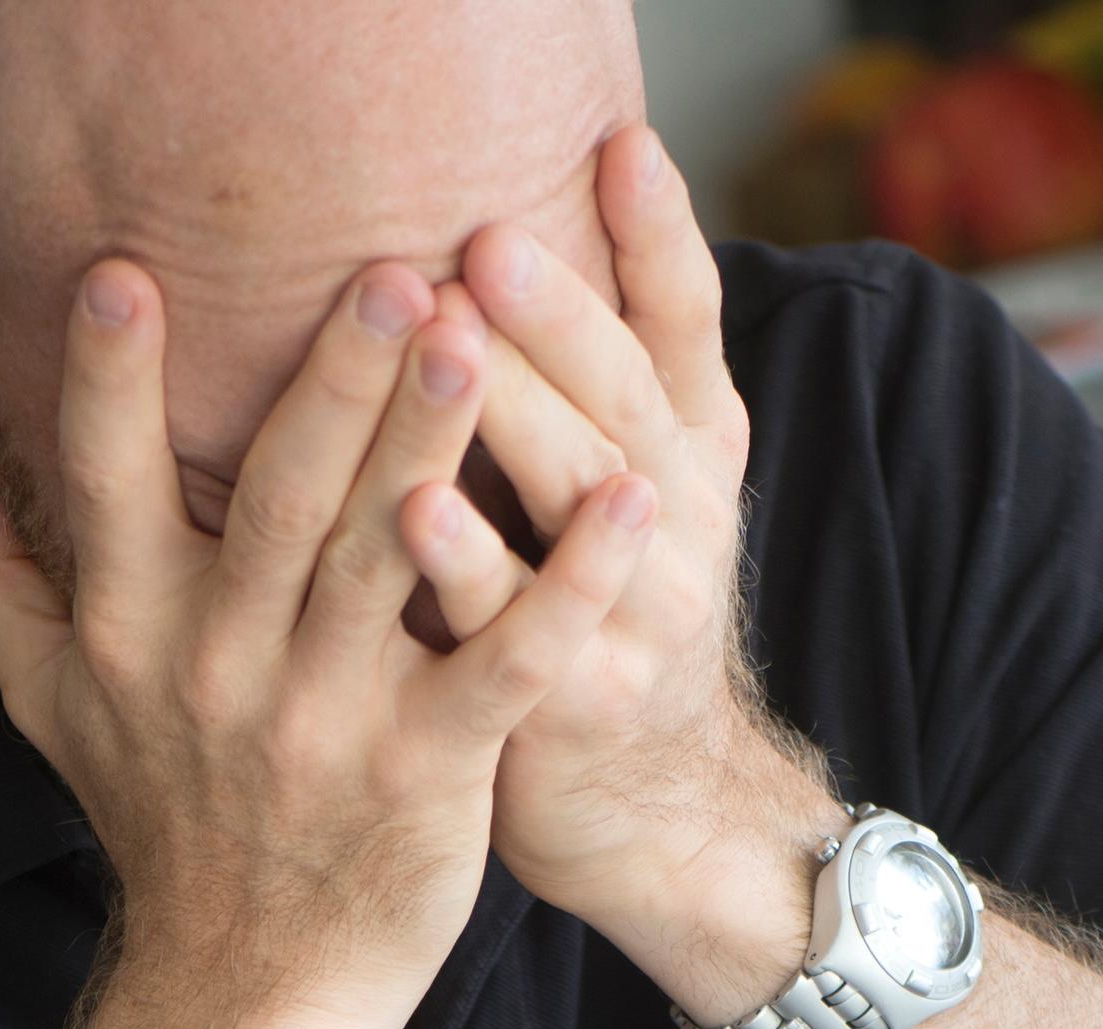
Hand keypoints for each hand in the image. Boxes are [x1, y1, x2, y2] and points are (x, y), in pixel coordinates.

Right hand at [0, 258, 660, 1028]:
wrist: (245, 992)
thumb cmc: (164, 824)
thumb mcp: (49, 707)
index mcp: (131, 634)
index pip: (104, 489)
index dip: (107, 386)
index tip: (122, 272)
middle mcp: (221, 668)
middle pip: (272, 502)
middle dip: (327, 384)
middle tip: (387, 270)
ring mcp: (328, 722)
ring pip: (378, 563)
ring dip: (429, 449)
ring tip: (477, 340)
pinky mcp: (428, 774)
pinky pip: (501, 669)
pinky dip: (567, 590)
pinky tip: (631, 511)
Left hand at [407, 127, 841, 1022]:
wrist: (656, 812)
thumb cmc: (613, 619)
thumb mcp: (642, 491)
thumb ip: (607, 373)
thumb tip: (566, 210)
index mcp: (690, 450)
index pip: (686, 322)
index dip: (661, 235)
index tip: (618, 142)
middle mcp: (675, 517)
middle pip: (624, 394)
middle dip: (558, 313)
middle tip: (483, 235)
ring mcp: (633, 612)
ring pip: (578, 494)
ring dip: (512, 411)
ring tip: (444, 333)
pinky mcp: (570, 700)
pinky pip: (512, 622)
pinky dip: (467, 563)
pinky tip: (412, 507)